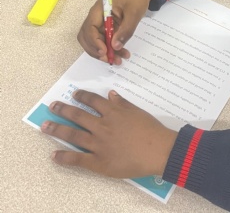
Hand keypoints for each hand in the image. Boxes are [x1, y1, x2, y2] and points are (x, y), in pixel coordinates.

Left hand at [41, 89, 176, 177]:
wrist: (158, 150)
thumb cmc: (151, 129)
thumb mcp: (137, 111)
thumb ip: (122, 103)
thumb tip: (110, 94)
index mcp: (113, 112)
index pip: (93, 101)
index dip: (82, 97)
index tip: (74, 94)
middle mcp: (102, 126)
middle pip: (78, 116)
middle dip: (63, 110)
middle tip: (52, 106)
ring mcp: (98, 144)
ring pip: (73, 135)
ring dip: (58, 129)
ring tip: (45, 126)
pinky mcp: (99, 162)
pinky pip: (78, 159)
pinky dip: (64, 157)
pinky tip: (54, 155)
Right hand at [77, 0, 152, 64]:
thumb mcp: (134, 13)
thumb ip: (125, 30)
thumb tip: (115, 46)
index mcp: (99, 9)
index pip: (89, 28)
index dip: (94, 42)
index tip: (105, 52)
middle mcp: (96, 16)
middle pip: (87, 37)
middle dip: (96, 50)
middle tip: (109, 59)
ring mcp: (101, 22)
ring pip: (95, 41)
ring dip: (104, 52)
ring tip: (118, 60)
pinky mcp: (107, 27)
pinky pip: (105, 40)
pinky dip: (110, 48)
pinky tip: (121, 54)